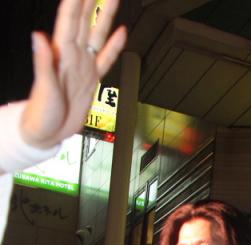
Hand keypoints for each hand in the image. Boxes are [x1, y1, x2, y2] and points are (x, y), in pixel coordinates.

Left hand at [20, 1, 126, 150]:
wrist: (48, 133)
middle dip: (91, 0)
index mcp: (61, 54)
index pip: (71, 19)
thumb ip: (42, 61)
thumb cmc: (41, 113)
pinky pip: (105, 58)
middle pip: (85, 19)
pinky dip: (114, 45)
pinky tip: (121, 32)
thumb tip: (38, 37)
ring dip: (104, 15)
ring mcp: (83, 66)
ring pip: (96, 34)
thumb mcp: (43, 88)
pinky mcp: (91, 79)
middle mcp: (73, 55)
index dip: (77, 0)